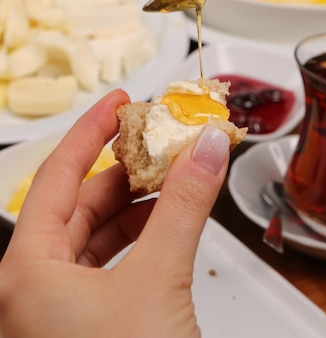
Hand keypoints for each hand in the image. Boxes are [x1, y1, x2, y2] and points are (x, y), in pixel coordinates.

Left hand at [0, 89, 229, 337]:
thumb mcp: (158, 280)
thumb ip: (183, 206)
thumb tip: (204, 149)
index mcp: (27, 273)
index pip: (57, 175)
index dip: (91, 131)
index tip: (119, 103)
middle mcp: (32, 289)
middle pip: (79, 203)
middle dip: (125, 169)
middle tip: (159, 140)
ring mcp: (55, 310)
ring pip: (94, 234)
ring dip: (136, 204)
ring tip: (172, 177)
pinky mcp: (84, 325)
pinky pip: (107, 263)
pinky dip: (138, 238)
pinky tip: (165, 223)